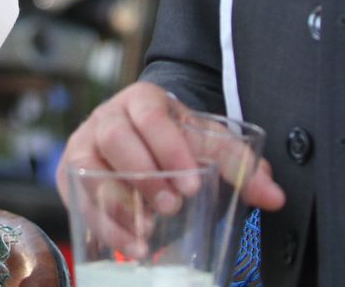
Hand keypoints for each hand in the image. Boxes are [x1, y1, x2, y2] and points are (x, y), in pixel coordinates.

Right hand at [59, 82, 284, 211]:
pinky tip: (132, 243)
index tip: (192, 183)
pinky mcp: (71, 176)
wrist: (147, 139)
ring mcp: (84, 144)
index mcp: (142, 100)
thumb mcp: (208, 142)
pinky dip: (105, 225)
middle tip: (172, 206)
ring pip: (87, 168)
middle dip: (143, 175)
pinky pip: (79, 198)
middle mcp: (107, 117)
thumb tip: (274, 196)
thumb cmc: (177, 140)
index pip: (148, 114)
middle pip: (114, 138)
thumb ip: (240, 165)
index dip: (167, 146)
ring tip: (149, 233)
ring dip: (118, 204)